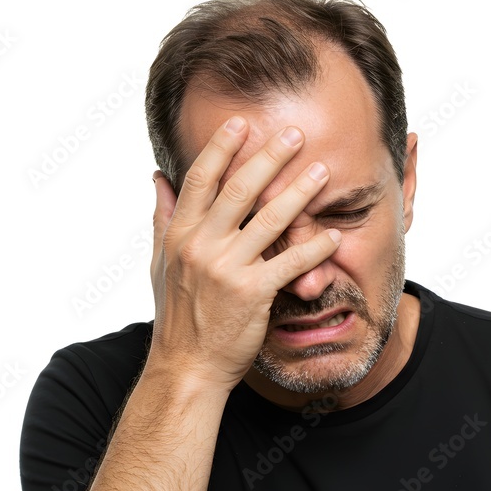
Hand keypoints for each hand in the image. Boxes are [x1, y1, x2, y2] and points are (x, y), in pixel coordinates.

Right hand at [148, 116, 341, 388]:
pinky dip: (313, 248)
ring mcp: (226, 269)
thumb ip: (163, 218)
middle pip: (238, 189)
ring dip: (299, 193)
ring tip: (322, 171)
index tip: (241, 123)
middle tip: (295, 133)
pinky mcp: (251, 294)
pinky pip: (289, 263)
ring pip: (268, 220)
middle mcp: (201, 246)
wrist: (186, 367)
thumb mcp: (160, 263)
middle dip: (269, 158)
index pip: (200, 179)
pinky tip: (333, 235)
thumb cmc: (177, 315)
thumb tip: (157, 177)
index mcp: (180, 234)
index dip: (221, 148)